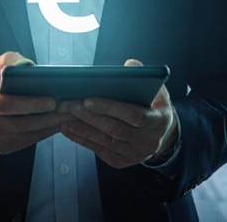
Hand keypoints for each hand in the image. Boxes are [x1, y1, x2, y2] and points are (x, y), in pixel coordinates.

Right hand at [0, 52, 71, 154]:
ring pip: (28, 134)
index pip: (5, 105)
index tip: (52, 100)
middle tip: (71, 106)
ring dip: (52, 125)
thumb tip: (30, 66)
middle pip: (22, 123)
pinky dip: (46, 131)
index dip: (30, 104)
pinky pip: (29, 141)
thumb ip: (7, 61)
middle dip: (49, 116)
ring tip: (71, 113)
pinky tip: (60, 122)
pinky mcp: (3, 147)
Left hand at [60, 59, 177, 168]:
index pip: (133, 115)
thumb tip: (129, 65)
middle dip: (90, 117)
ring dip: (82, 129)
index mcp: (159, 120)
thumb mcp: (156, 89)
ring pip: (105, 142)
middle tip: (69, 106)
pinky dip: (84, 140)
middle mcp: (149, 140)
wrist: (163, 133)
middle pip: (115, 130)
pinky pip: (101, 151)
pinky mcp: (124, 161)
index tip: (88, 100)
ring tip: (64, 117)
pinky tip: (70, 130)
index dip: (110, 108)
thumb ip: (143, 77)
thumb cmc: (155, 105)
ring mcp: (137, 154)